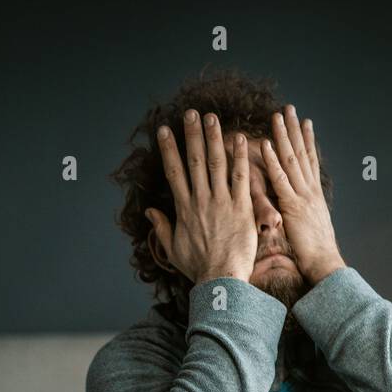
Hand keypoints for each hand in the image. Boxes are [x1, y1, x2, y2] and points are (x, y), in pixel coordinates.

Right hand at [146, 109, 256, 283]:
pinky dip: (241, 158)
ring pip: (216, 163)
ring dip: (214, 138)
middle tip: (191, 112)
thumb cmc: (198, 268)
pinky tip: (241, 139)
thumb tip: (150, 212)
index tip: (164, 130)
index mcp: (183, 208)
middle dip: (192, 134)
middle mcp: (201, 199)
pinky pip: (241, 178)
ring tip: (212, 117)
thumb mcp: (173, 248)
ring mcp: (221, 202)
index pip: (173, 171)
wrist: (221, 279)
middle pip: (194, 160)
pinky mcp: (241, 208)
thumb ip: (161, 227)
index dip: (168, 148)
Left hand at [261, 104, 345, 284]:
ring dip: (284, 137)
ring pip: (292, 161)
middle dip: (295, 129)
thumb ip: (304, 212)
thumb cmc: (317, 251)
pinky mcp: (293, 207)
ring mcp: (303, 197)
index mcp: (315, 195)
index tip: (305, 121)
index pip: (311, 161)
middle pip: (303, 153)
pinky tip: (266, 146)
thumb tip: (299, 207)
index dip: (308, 140)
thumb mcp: (311, 226)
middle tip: (290, 108)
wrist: (325, 263)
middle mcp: (310, 190)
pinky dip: (273, 163)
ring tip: (277, 116)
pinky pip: (281, 181)